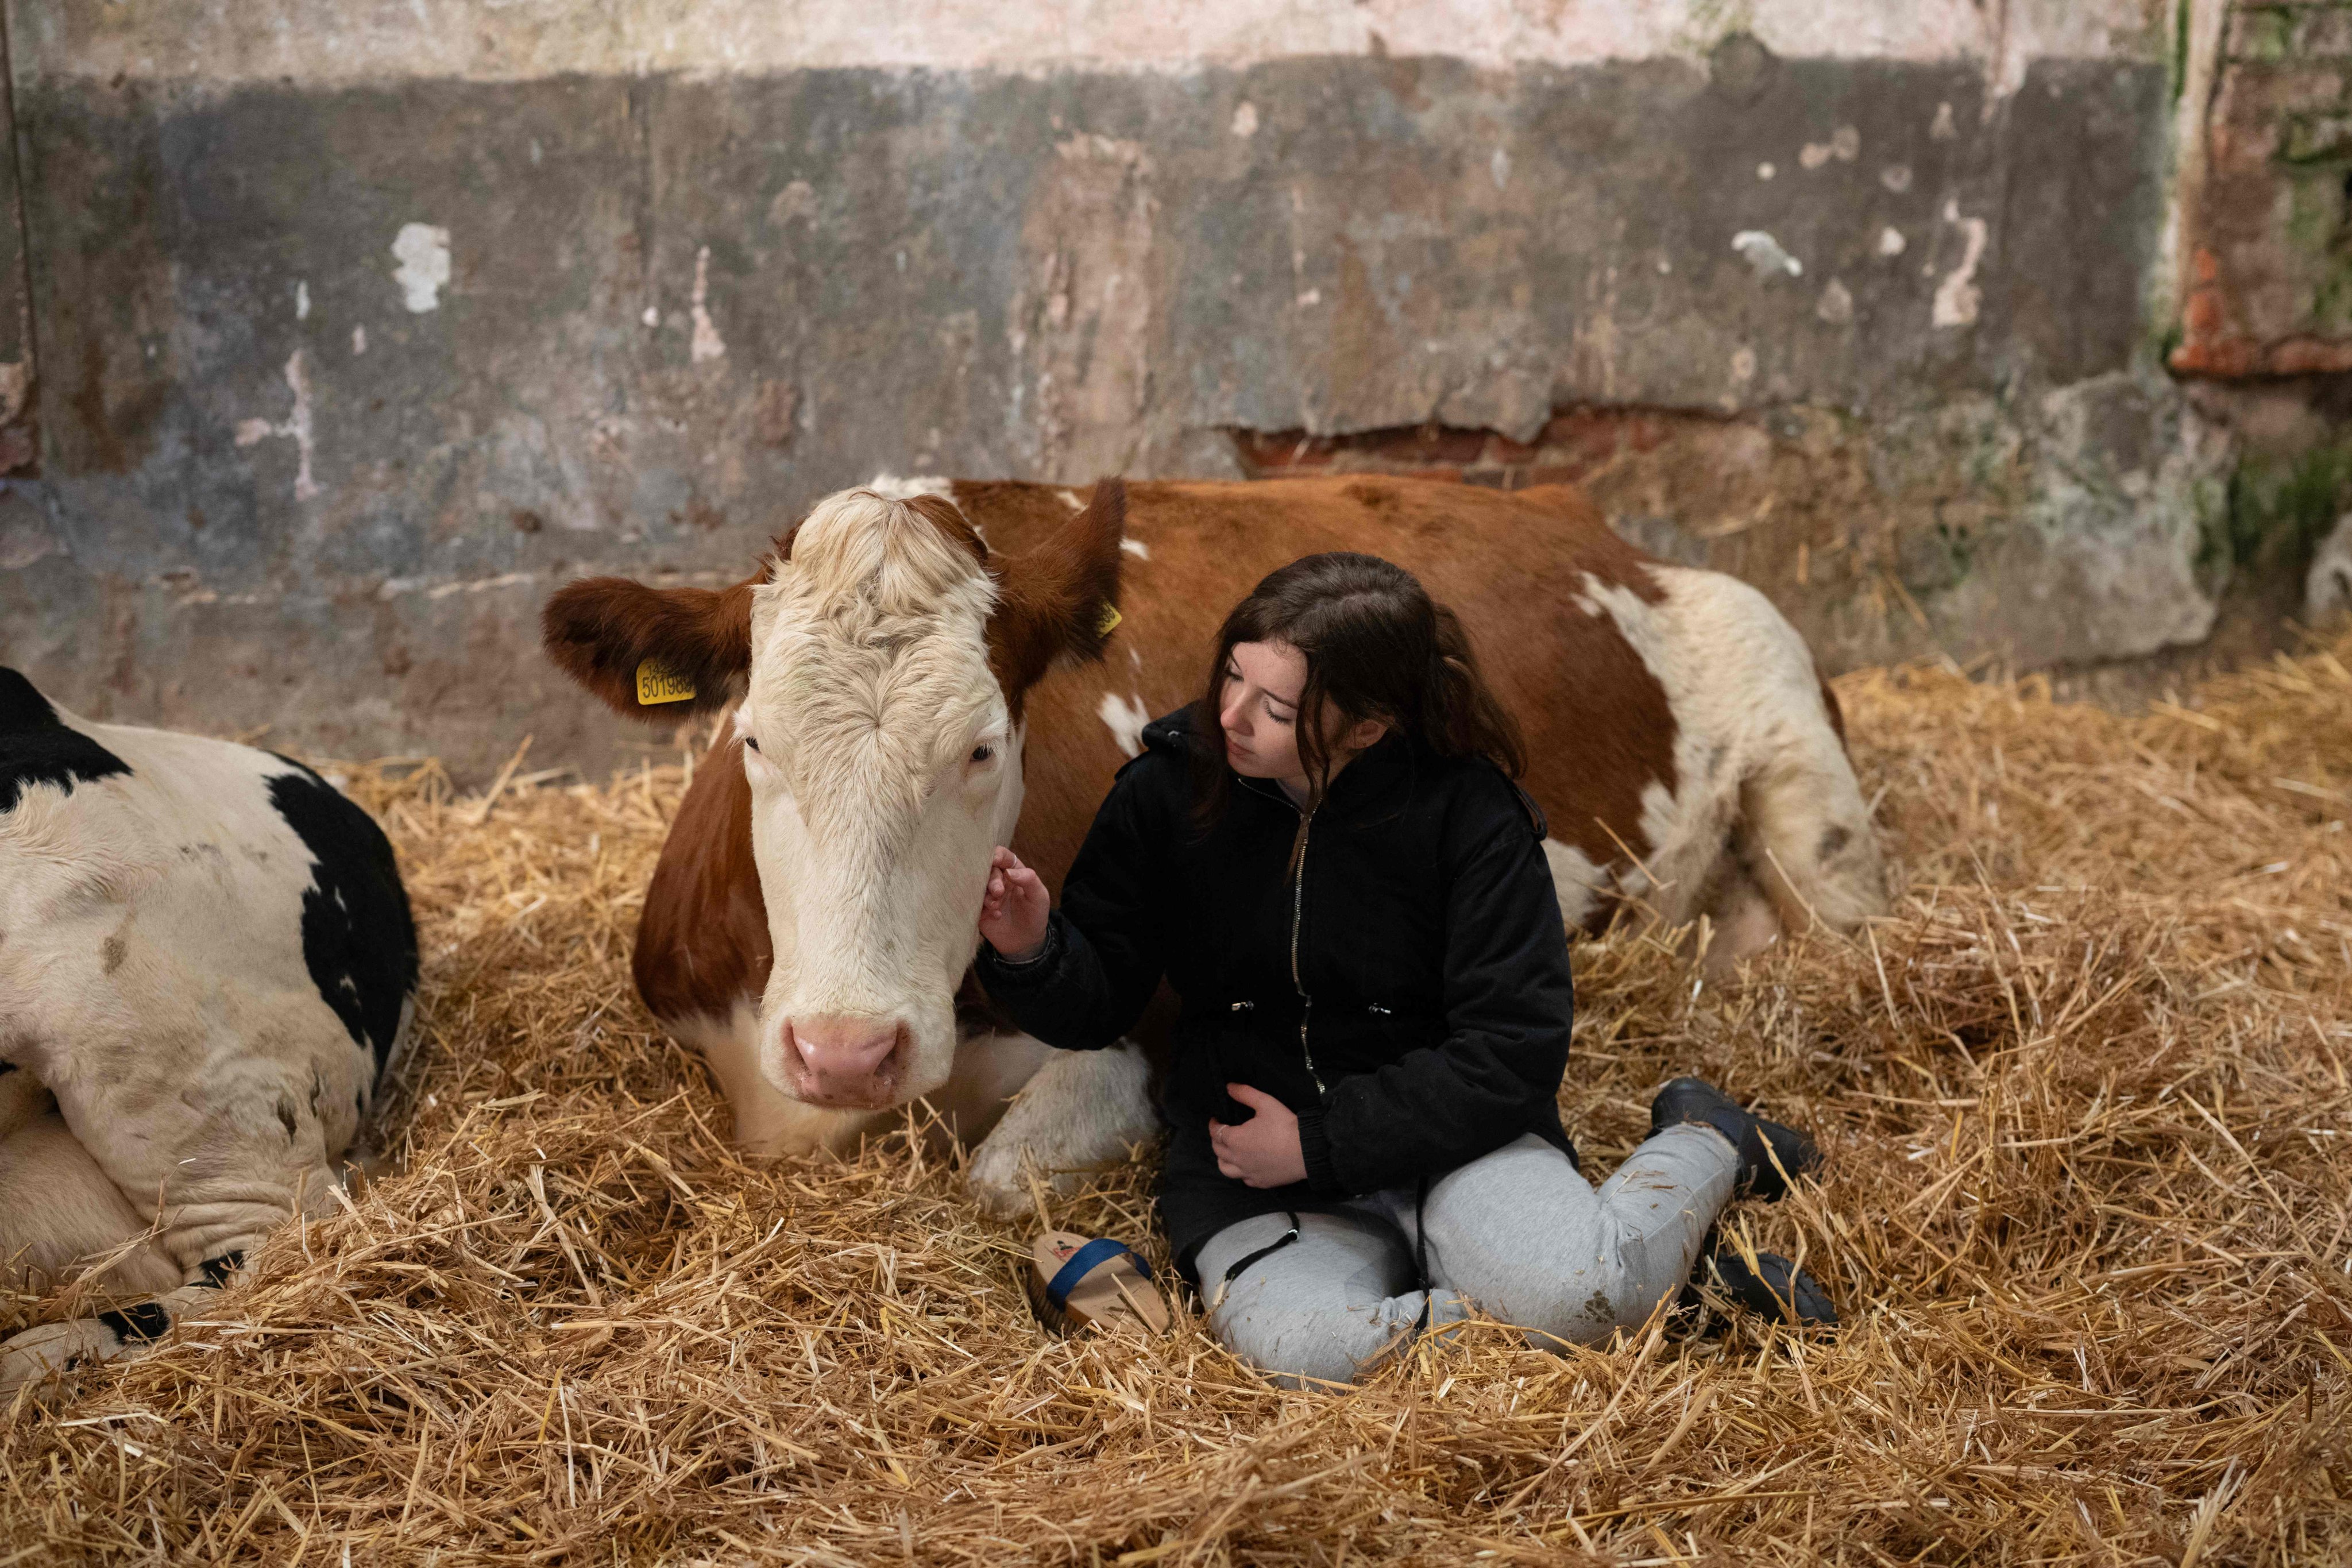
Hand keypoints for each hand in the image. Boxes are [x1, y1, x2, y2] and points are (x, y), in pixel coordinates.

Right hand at [978, 846, 1050, 960]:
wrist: (1025, 942)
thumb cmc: (1035, 915)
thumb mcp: (1039, 896)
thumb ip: (1029, 879)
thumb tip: (1009, 871)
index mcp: (1012, 871)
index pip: (1001, 856)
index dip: (996, 855)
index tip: (994, 861)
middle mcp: (997, 880)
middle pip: (986, 870)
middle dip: (991, 880)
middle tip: (998, 892)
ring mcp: (986, 894)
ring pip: (976, 886)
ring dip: (985, 895)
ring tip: (996, 906)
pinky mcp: (977, 909)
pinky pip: (971, 903)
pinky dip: (981, 908)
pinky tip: (994, 916)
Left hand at [1209, 1084, 1307, 1188]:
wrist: (1306, 1150)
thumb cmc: (1285, 1126)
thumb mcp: (1265, 1103)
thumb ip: (1245, 1094)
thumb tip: (1229, 1087)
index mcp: (1235, 1139)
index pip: (1216, 1133)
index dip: (1213, 1125)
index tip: (1215, 1120)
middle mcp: (1237, 1159)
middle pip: (1218, 1151)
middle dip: (1216, 1140)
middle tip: (1220, 1133)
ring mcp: (1248, 1173)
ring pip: (1225, 1169)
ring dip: (1222, 1159)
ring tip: (1227, 1152)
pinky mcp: (1260, 1182)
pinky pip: (1244, 1179)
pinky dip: (1240, 1172)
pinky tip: (1246, 1166)